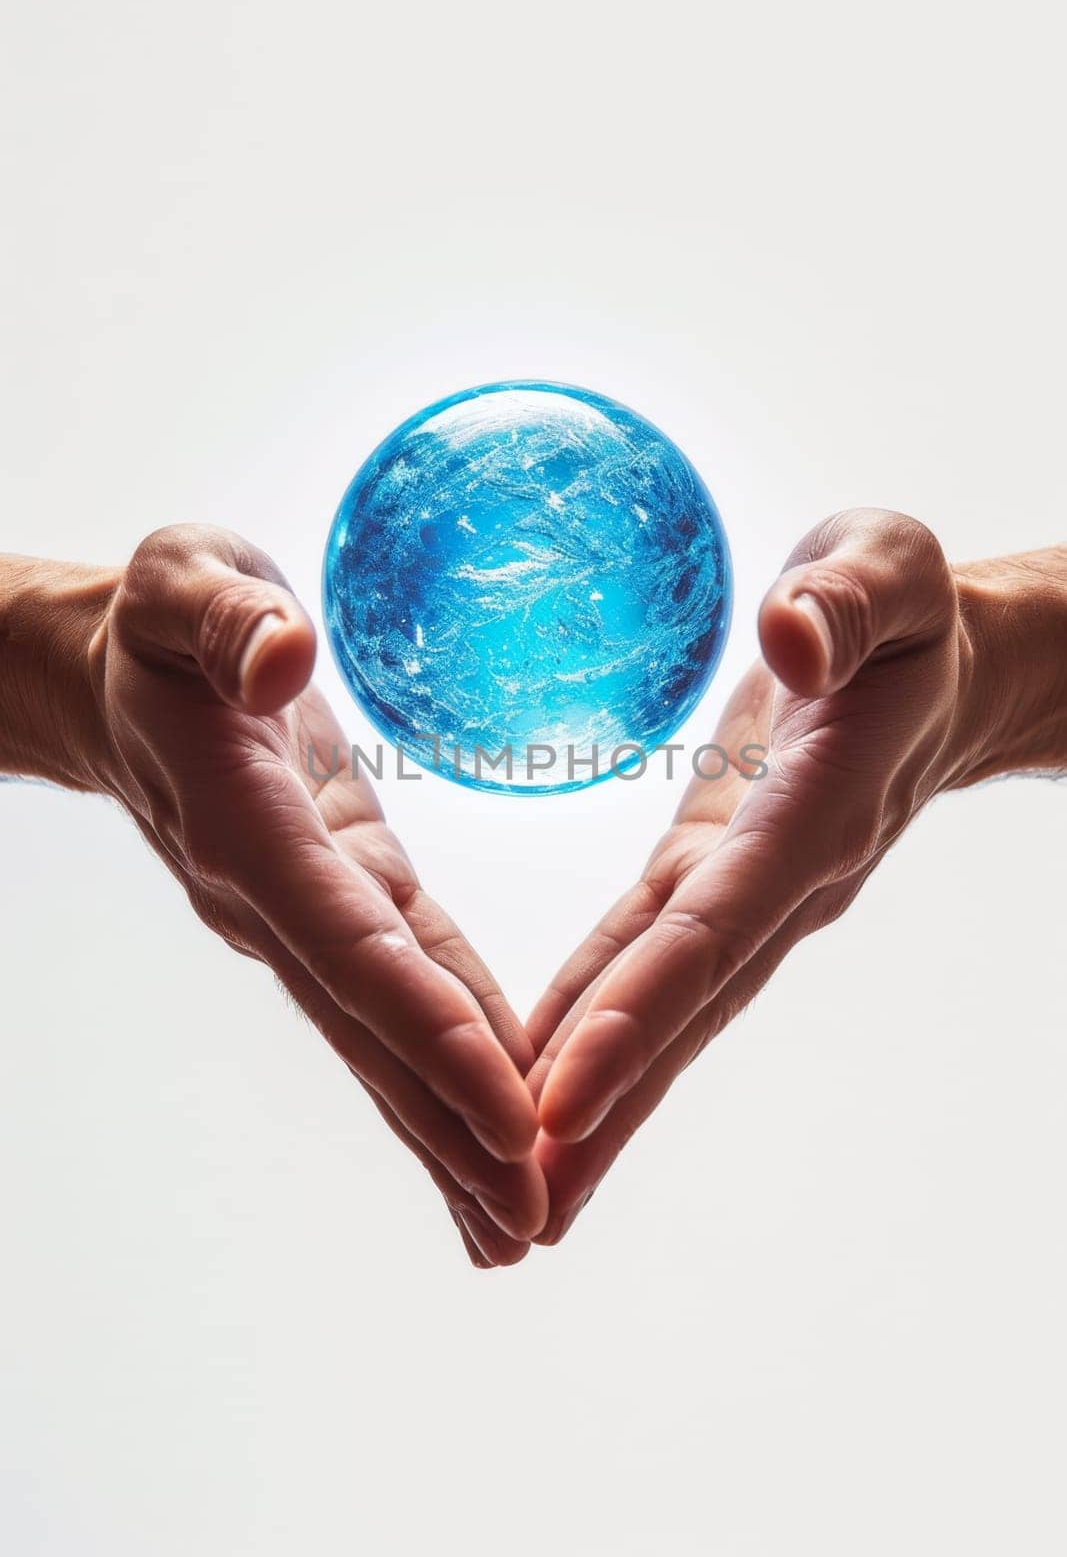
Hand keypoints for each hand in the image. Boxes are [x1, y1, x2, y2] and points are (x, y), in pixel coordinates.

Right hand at [78, 525, 547, 1264]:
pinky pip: (402, 984)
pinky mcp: (337, 896)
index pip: (350, 942)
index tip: (500, 1116)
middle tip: (528, 1225)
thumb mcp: (183, 579)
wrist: (115, 678)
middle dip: (448, 1124)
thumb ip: (227, 618)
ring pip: (385, 1030)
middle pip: (372, 1026)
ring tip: (518, 1219)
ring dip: (447, 1124)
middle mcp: (271, 895)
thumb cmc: (161, 617)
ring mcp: (300, 911)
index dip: (427, 1028)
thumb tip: (280, 658)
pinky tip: (493, 1116)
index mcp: (247, 824)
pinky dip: (447, 1056)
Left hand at [525, 510, 1064, 1245]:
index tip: (563, 1095)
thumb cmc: (911, 608)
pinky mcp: (716, 878)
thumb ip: (848, 600)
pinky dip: (596, 1035)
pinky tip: (541, 1090)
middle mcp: (781, 880)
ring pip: (662, 1010)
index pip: (715, 923)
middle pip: (680, 1007)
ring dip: (593, 1103)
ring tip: (517, 1196)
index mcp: (813, 809)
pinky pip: (646, 966)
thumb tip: (792, 636)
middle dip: (601, 1106)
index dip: (641, 1008)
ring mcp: (750, 892)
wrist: (949, 671)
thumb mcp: (891, 565)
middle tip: (517, 1208)